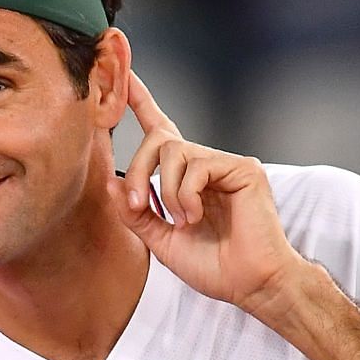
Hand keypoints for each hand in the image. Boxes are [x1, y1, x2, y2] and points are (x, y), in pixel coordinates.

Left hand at [116, 74, 307, 317]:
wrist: (250, 284)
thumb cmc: (214, 266)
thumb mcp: (160, 240)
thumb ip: (135, 213)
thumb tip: (109, 181)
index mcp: (186, 179)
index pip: (161, 132)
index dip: (141, 102)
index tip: (125, 75)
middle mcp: (205, 165)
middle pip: (159, 139)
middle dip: (140, 170)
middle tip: (140, 204)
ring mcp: (226, 164)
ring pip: (175, 150)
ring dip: (166, 189)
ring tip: (182, 220)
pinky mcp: (243, 169)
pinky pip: (197, 166)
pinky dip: (187, 194)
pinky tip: (196, 216)